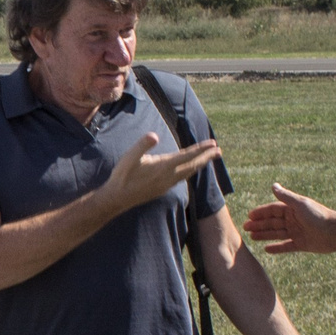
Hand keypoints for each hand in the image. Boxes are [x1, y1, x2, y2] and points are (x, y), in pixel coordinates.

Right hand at [98, 132, 219, 214]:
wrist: (117, 199)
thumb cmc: (122, 176)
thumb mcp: (129, 157)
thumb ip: (142, 145)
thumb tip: (153, 135)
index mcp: (163, 166)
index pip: (187, 156)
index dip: (201, 149)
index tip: (213, 144)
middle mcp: (168, 177)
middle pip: (192, 165)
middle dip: (206, 157)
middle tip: (219, 151)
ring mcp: (166, 184)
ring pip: (188, 173)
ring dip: (200, 165)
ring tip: (208, 159)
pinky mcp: (162, 188)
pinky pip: (182, 178)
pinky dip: (190, 172)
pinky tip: (189, 170)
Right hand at [245, 182, 335, 253]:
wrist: (335, 232)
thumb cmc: (318, 216)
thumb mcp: (300, 204)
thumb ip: (286, 196)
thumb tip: (273, 185)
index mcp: (293, 210)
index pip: (273, 210)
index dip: (261, 212)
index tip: (249, 215)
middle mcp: (294, 220)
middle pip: (273, 222)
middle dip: (259, 224)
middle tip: (245, 227)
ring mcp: (297, 232)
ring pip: (277, 234)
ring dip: (264, 235)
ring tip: (252, 237)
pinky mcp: (301, 244)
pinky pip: (285, 246)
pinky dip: (276, 248)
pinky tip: (266, 249)